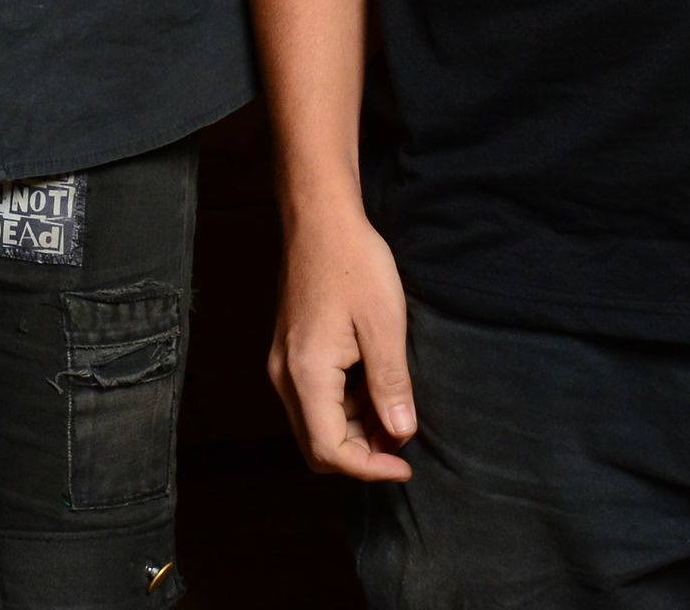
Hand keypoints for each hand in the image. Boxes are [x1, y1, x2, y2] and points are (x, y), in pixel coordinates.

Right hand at [271, 206, 413, 481]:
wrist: (319, 219)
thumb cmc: (353, 263)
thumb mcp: (384, 325)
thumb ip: (391, 385)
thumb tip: (401, 435)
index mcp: (307, 374)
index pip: (330, 452)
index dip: (370, 470)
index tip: (406, 465)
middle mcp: (285, 377)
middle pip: (318, 447)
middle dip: (363, 453)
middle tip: (402, 431)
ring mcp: (283, 364)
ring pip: (317, 424)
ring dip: (357, 427)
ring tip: (393, 397)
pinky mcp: (290, 353)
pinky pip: (315, 400)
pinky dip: (347, 405)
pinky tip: (373, 377)